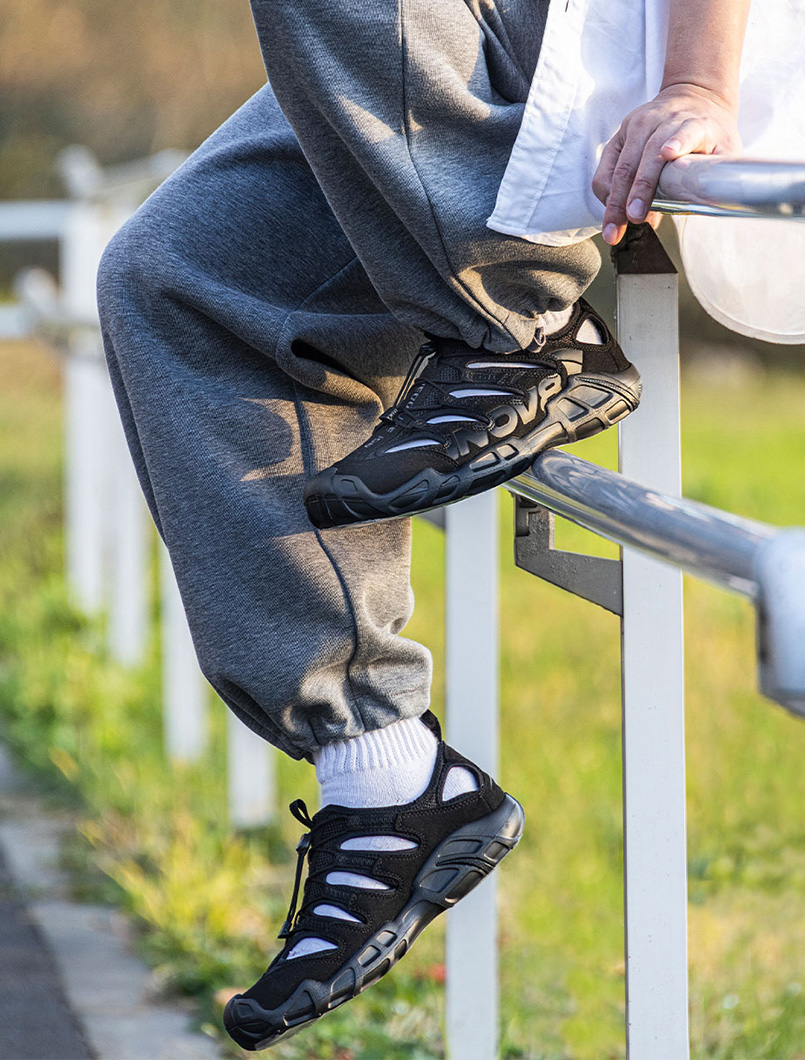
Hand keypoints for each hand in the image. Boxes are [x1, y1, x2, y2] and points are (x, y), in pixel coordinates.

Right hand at [592, 83, 741, 244]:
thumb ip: (713, 178)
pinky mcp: (620, 134)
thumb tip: (692, 210)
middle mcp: (662, 121)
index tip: (669, 153)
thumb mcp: (724, 150)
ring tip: (613, 228)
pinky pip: (606, 167)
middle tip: (633, 218)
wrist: (693, 98)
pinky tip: (611, 211)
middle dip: (636, 191)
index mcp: (694, 123)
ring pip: (622, 166)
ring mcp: (637, 126)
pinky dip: (606, 192)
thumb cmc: (709, 133)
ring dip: (615, 201)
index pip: (686, 131)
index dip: (678, 142)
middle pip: (645, 157)